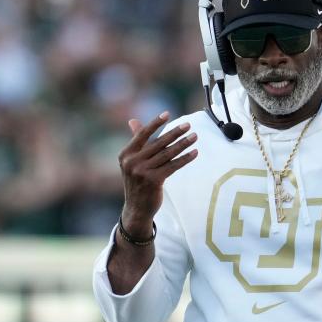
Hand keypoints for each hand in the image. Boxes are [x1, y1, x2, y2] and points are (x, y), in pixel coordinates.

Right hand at [118, 112, 197, 234]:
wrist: (136, 208)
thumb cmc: (137, 181)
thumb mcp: (132, 161)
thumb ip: (136, 141)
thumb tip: (132, 120)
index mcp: (126, 154)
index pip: (142, 134)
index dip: (155, 123)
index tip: (167, 114)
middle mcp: (132, 162)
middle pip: (158, 143)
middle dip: (175, 133)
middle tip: (188, 125)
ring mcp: (142, 171)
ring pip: (167, 154)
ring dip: (183, 144)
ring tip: (195, 136)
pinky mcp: (153, 181)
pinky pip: (173, 166)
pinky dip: (185, 158)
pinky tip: (194, 153)